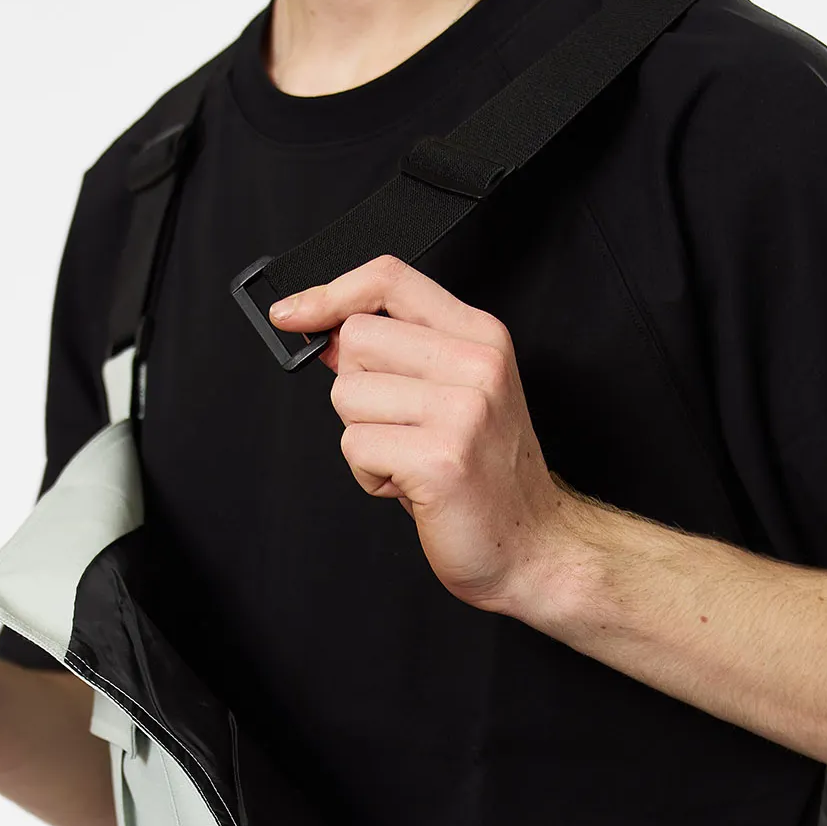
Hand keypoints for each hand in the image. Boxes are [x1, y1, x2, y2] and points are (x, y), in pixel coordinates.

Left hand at [270, 256, 585, 611]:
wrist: (533, 546)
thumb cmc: (487, 479)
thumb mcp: (453, 395)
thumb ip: (397, 357)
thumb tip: (327, 330)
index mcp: (480, 338)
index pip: (390, 279)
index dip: (330, 292)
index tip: (293, 314)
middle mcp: (476, 365)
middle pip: (356, 339)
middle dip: (357, 390)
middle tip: (401, 428)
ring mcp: (462, 410)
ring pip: (348, 396)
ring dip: (364, 439)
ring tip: (410, 461)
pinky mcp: (439, 458)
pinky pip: (356, 447)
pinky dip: (369, 476)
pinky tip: (410, 485)